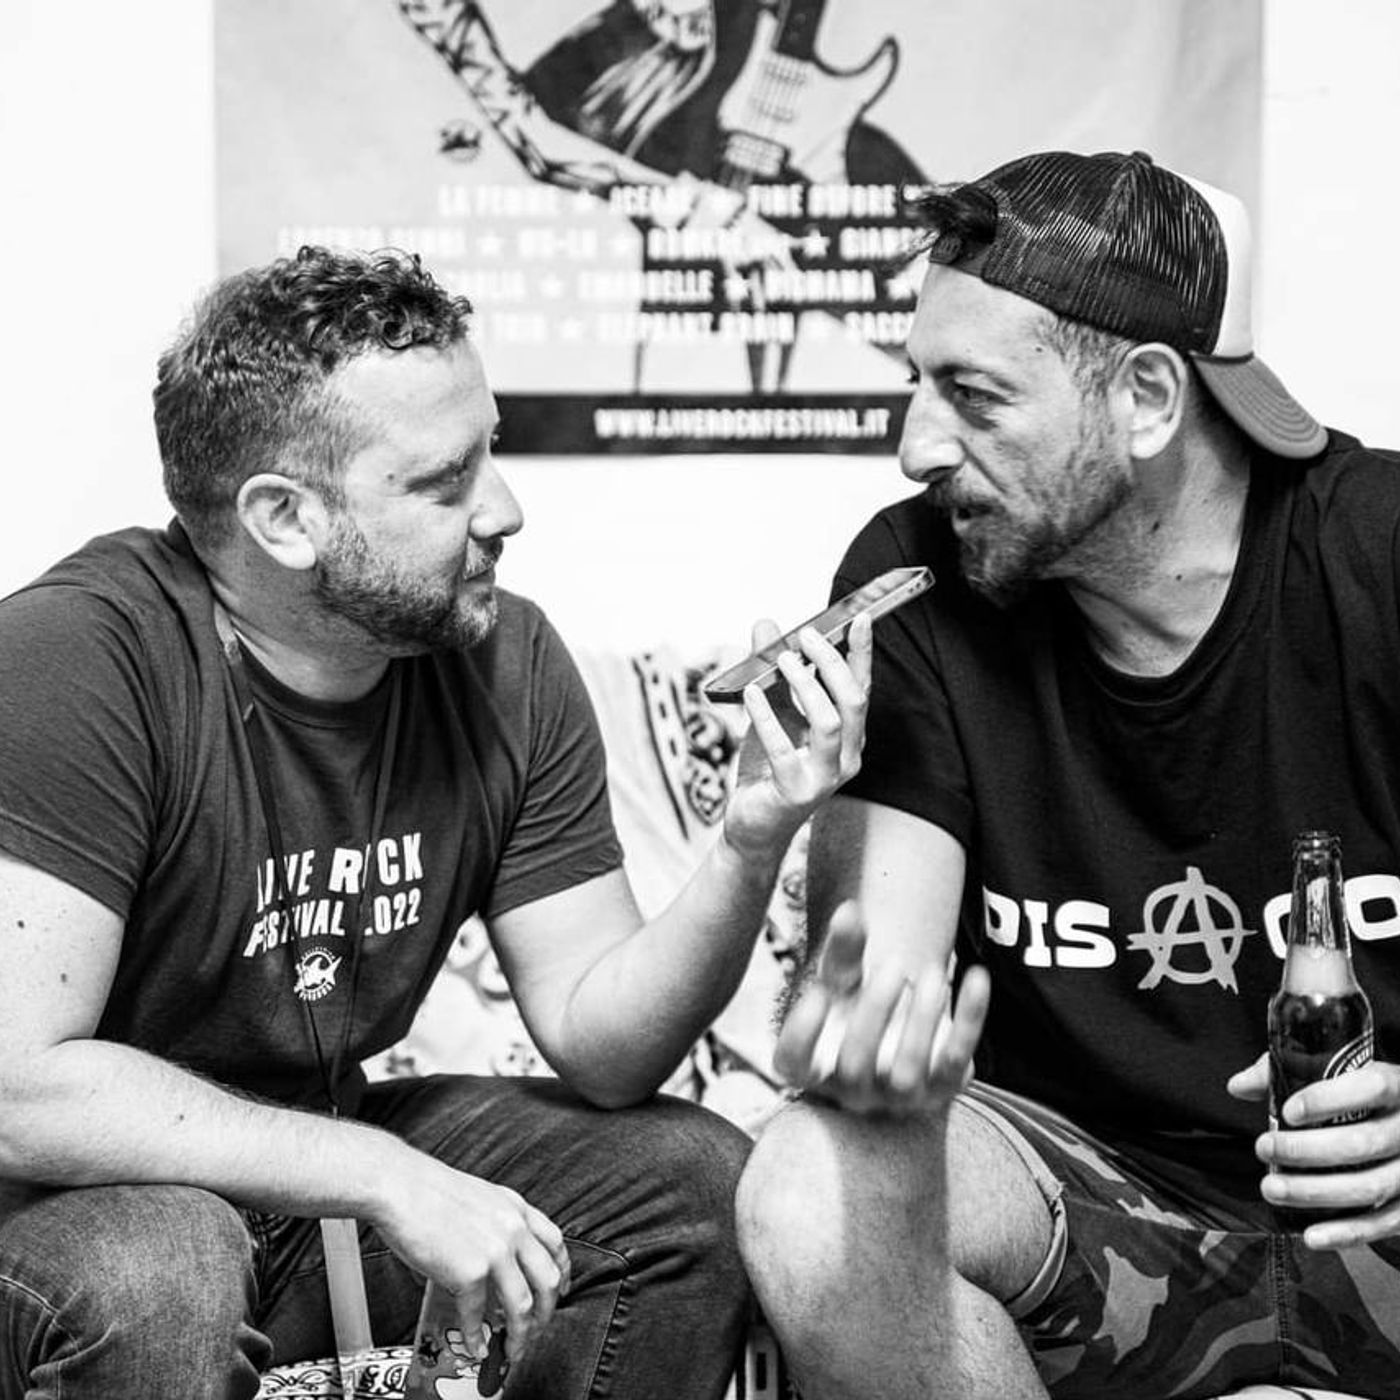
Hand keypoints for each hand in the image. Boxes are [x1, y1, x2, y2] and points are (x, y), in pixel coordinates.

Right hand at [377, 1153, 569, 1368]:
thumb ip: (494, 1225)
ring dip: (520, 1335)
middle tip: (537, 1328)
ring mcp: (495, 1251)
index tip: (559, 1290)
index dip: (561, 1272)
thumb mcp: (479, 1198)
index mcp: (516, 1208)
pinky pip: (477, 1315)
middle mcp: (513, 1229)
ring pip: (523, 1305)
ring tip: (513, 1349)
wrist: (400, 1186)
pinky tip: (474, 1346)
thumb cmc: (426, 1190)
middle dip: (547, 1312)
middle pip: (548, 1279)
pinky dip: (475, 1337)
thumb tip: (493, 1263)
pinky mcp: (471, 1271)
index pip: (555, 1244)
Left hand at [722, 615, 870, 857]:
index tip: (858, 617)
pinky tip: (750, 692)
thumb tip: (765, 625)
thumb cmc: (767, 769)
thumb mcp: (770, 712)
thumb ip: (770, 671)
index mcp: (848, 736)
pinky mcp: (796, 792)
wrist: (753, 826)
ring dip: (806, 685)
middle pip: (853, 701)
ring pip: (829, 722)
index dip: (862, 652)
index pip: (861, 687)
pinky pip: (783, 748)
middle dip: (832, 662)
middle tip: (805, 635)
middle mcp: (846, 756)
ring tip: (782, 660)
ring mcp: (825, 777)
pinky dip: (766, 715)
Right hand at [774, 901, 988, 1115]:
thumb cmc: (858, 1006)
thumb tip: (848, 912)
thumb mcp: (844, 979)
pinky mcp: (942, 1089)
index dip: (802, 1033)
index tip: (819, 993)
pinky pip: (957, 1060)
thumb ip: (843, 950)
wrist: (902, 1041)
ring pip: (907, 1071)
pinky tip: (976, 977)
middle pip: (854, 1064)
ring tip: (933, 973)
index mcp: (813, 1065)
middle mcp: (851, 1091)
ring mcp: (898, 1098)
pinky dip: (969, 1019)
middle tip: (894, 966)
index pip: (794, 1062)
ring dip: (923, 1019)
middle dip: (875, 1013)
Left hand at [1228, 1053, 1399, 1248]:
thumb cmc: (1361, 1094)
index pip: (1370, 1088)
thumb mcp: (1334, 1071)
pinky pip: (1386, 1223)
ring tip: (1272, 1189)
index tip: (1287, 1112)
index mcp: (1396, 1086)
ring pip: (1371, 1186)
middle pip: (1363, 1143)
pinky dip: (1348, 1233)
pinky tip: (1312, 1235)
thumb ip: (1288, 1072)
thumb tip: (1239, 1086)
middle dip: (1307, 1150)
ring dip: (1316, 1192)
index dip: (1328, 1100)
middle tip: (1264, 1148)